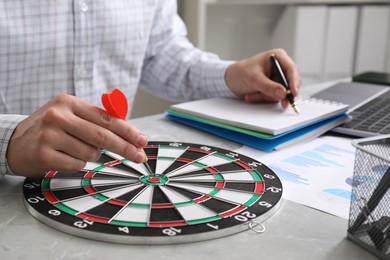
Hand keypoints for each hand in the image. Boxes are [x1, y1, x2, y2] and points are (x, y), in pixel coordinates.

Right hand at [6, 93, 147, 176]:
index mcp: (69, 102)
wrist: (14, 142)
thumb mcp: (71, 116)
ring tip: (76, 149)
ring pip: (91, 153)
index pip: (106, 118)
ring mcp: (49, 134)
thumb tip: (130, 134)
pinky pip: (76, 164)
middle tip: (139, 156)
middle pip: (102, 135)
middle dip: (125, 148)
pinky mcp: (43, 153)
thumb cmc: (50, 129)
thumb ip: (96, 121)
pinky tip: (65, 157)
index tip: (142, 140)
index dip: (128, 131)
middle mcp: (58, 115)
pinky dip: (78, 163)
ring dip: (92, 155)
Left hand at [225, 48, 300, 107]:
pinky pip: (275, 97)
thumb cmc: (240, 73)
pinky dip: (263, 98)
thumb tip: (283, 93)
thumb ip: (268, 86)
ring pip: (282, 92)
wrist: (230, 80)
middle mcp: (280, 67)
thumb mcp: (253, 79)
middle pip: (291, 82)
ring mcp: (277, 78)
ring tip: (252, 94)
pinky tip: (252, 95)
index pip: (291, 69)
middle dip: (282, 94)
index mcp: (278, 57)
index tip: (293, 93)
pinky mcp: (274, 88)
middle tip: (282, 103)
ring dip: (267, 96)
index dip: (294, 82)